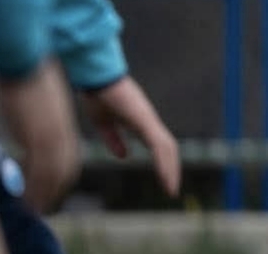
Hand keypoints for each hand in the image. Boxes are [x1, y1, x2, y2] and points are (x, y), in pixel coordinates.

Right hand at [0, 60, 80, 213]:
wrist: (27, 65)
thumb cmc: (27, 81)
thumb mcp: (37, 110)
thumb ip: (35, 128)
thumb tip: (28, 140)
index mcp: (62, 127)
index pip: (67, 159)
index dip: (59, 177)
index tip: (51, 190)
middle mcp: (62, 134)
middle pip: (64, 170)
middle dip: (53, 189)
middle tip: (43, 205)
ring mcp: (53, 137)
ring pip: (53, 174)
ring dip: (43, 193)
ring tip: (32, 208)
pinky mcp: (42, 137)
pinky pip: (41, 170)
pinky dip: (36, 188)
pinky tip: (27, 198)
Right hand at [81, 76, 180, 198]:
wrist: (95, 78)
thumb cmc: (98, 96)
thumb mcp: (104, 124)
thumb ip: (113, 140)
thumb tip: (123, 155)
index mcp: (141, 123)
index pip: (158, 146)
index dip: (163, 162)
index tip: (164, 179)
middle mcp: (149, 122)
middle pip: (167, 148)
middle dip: (171, 169)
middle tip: (171, 189)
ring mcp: (148, 120)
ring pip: (166, 148)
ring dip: (170, 169)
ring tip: (171, 189)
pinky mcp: (144, 120)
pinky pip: (158, 144)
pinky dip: (163, 160)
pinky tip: (165, 175)